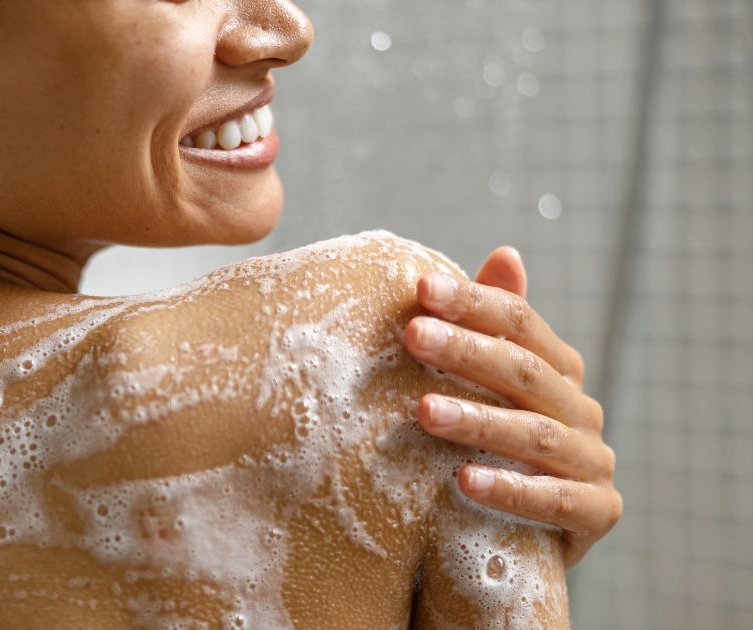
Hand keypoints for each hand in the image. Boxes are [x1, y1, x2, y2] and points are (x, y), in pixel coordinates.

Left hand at [404, 246, 621, 567]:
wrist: (517, 539)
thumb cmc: (493, 450)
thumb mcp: (488, 389)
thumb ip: (493, 328)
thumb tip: (506, 253)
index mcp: (557, 371)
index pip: (520, 323)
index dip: (473, 302)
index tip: (420, 288)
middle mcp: (582, 411)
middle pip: (524, 371)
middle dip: (466, 350)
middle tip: (412, 334)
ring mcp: (594, 463)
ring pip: (534, 434)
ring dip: (478, 420)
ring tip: (425, 411)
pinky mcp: (598, 514)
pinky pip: (555, 500)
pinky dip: (510, 489)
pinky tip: (462, 481)